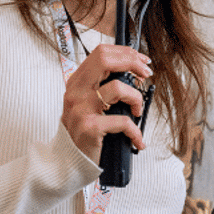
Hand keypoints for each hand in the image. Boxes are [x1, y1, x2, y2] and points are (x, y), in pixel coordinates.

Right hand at [61, 44, 152, 160]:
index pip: (100, 53)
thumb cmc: (83, 131)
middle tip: (145, 74)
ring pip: (118, 88)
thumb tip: (132, 71)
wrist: (69, 160)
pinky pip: (123, 121)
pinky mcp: (90, 128)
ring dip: (137, 99)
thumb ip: (101, 86)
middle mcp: (76, 92)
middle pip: (105, 61)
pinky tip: (137, 139)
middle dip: (132, 63)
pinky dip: (135, 131)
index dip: (125, 53)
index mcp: (77, 82)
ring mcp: (81, 109)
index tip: (141, 61)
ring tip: (138, 112)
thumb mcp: (86, 103)